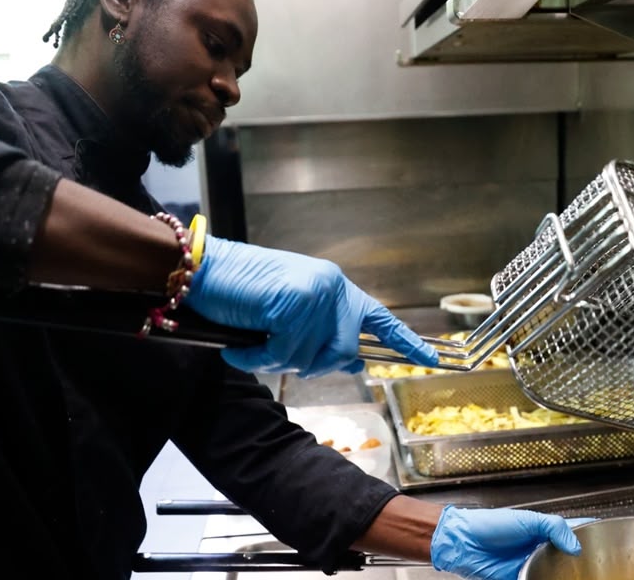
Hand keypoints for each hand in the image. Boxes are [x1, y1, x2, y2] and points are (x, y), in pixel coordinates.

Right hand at [184, 236, 437, 376]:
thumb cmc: (240, 292)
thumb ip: (322, 335)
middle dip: (311, 364)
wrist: (203, 269)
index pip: (379, 317)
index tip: (430, 359)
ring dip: (277, 360)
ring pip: (310, 358)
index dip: (405, 340)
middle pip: (342, 353)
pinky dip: (257, 358)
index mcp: (335, 288)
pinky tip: (241, 346)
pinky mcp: (294, 303)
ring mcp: (315, 295)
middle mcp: (332, 288)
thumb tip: (354, 363)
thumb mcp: (289, 315)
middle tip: (276, 353)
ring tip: (253, 341)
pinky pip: (283, 354)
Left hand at [430, 506, 582, 579]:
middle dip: (577, 563)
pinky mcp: (519, 578)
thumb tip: (576, 546)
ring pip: (552, 574)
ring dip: (561, 575)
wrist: (464, 542)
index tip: (603, 539)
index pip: (571, 532)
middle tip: (591, 569)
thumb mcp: (527, 520)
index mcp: (542, 530)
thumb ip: (554, 528)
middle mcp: (538, 549)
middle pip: (565, 558)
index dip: (586, 536)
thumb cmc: (491, 525)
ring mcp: (529, 565)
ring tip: (577, 576)